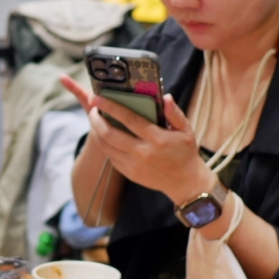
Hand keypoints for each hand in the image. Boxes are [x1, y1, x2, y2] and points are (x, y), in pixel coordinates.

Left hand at [59, 75, 211, 203]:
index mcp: (157, 138)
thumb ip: (174, 113)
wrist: (185, 182)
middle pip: (110, 134)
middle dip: (96, 120)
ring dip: (97, 132)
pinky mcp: (129, 173)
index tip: (98, 97)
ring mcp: (134, 165)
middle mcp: (142, 152)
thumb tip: (166, 96)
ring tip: (96, 120)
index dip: (111, 107)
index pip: (129, 119)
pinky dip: (104, 145)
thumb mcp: (186, 130)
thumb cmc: (185, 152)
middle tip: (92, 109)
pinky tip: (104, 136)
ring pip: (106, 146)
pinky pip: (110, 157)